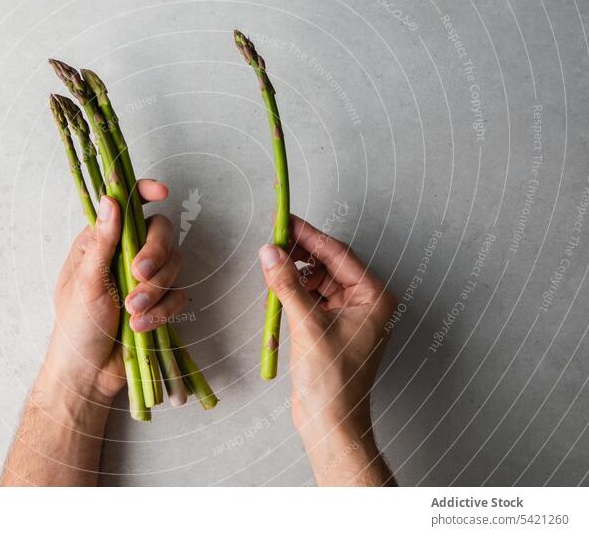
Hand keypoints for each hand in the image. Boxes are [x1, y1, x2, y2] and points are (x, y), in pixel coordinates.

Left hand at [39, 179, 183, 406]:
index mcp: (102, 242)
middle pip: (161, 232)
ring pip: (174, 264)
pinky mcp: (161, 304)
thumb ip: (102, 241)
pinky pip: (178, 295)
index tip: (162, 192)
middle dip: (156, 253)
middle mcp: (127, 255)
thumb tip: (110, 199)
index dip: (145, 192)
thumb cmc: (76, 326)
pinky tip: (141, 327)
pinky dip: (162, 311)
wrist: (89, 372)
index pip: (128, 205)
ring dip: (155, 290)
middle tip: (140, 274)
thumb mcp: (85, 281)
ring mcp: (146, 280)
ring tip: (132, 311)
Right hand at [258, 214, 396, 485]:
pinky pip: (312, 300)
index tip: (286, 220)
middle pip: (329, 265)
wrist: (331, 422)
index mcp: (373, 297)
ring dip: (294, 276)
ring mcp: (349, 317)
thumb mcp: (307, 325)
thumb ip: (287, 284)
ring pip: (318, 282)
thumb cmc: (332, 380)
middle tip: (272, 241)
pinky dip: (294, 295)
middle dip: (300, 255)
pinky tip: (276, 294)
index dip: (310, 236)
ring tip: (270, 270)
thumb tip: (270, 251)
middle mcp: (365, 303)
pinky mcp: (332, 329)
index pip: (338, 255)